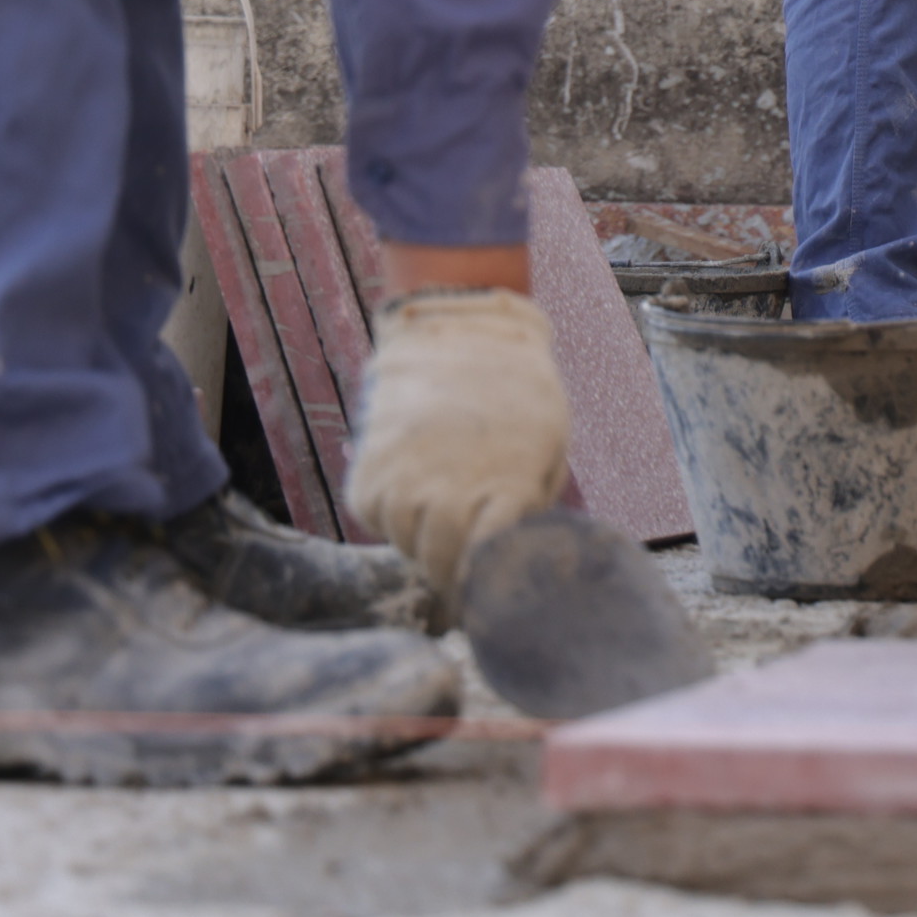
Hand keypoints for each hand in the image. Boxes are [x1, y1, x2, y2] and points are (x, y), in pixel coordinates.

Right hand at [343, 288, 570, 615]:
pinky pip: (372, 512)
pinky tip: (408, 480)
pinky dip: (386, 509)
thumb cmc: (515, 385)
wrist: (457, 322)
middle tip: (457, 568)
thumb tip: (520, 548)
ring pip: (403, 540)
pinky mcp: (369, 466)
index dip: (486, 584)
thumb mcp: (548, 440)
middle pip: (440, 564)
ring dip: (417, 536)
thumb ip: (533, 498)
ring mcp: (404, 479)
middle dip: (449, 572)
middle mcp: (450, 490)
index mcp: (508, 486)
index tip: (486, 593)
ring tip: (436, 505)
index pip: (489, 567)